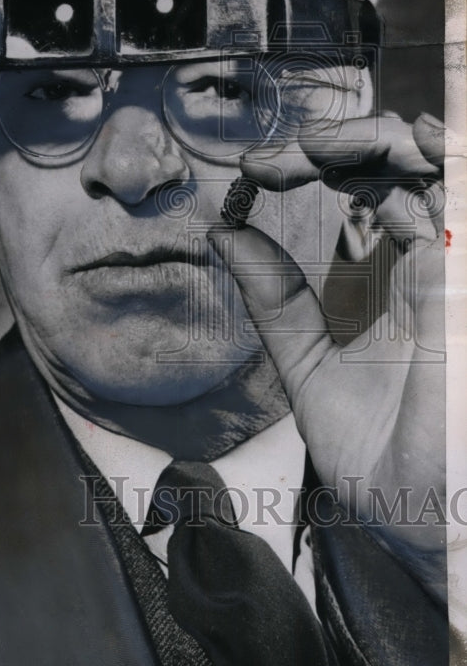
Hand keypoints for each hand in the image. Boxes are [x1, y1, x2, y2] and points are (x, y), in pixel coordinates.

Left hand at [209, 112, 446, 598]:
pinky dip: (449, 168)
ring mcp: (461, 273)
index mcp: (402, 279)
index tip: (255, 173)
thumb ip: (275, 301)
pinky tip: (409, 152)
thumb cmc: (382, 455)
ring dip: (385, 142)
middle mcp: (439, 265)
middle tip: (283, 157)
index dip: (316, 163)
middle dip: (345, 142)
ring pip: (447, 167)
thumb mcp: (309, 367)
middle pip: (409, 163)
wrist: (426, 523)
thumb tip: (222, 234)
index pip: (370, 187)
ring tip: (320, 148)